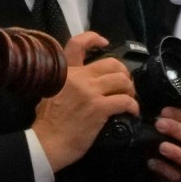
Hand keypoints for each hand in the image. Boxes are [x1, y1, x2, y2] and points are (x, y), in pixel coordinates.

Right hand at [30, 32, 137, 170]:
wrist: (47, 143)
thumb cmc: (47, 122)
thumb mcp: (50, 92)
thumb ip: (65, 81)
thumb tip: (80, 79)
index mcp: (66, 72)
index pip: (78, 45)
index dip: (93, 38)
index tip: (105, 42)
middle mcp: (79, 77)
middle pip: (112, 64)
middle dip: (123, 73)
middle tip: (124, 84)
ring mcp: (90, 92)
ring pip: (122, 80)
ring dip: (130, 89)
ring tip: (129, 98)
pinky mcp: (99, 108)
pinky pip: (125, 100)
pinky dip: (133, 106)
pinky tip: (132, 111)